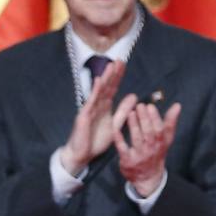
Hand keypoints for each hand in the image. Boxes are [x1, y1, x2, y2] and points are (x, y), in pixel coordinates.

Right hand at [60, 60, 125, 174]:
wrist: (82, 155)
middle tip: (120, 60)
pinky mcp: (84, 115)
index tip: (124, 65)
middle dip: (113, 74)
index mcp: (105, 107)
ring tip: (111, 66)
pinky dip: (95, 91)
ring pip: (99, 91)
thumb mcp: (115, 125)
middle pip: (106, 87)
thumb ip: (124, 111)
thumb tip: (134, 96)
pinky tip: (99, 80)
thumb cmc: (96, 141)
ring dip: (105, 78)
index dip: (118, 77)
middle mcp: (97, 105)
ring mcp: (89, 109)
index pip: (112, 89)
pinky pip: (91, 101)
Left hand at [112, 94, 181, 197]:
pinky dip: (119, 139)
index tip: (150, 106)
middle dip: (144, 119)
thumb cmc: (156, 153)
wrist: (148, 178)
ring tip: (130, 113)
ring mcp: (139, 155)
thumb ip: (170, 122)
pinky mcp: (128, 160)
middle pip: (148, 133)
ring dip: (134, 125)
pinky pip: (123, 148)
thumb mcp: (166, 139)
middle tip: (139, 105)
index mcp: (161, 142)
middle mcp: (151, 149)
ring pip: (137, 139)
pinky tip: (115, 129)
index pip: (159, 129)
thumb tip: (177, 105)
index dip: (155, 118)